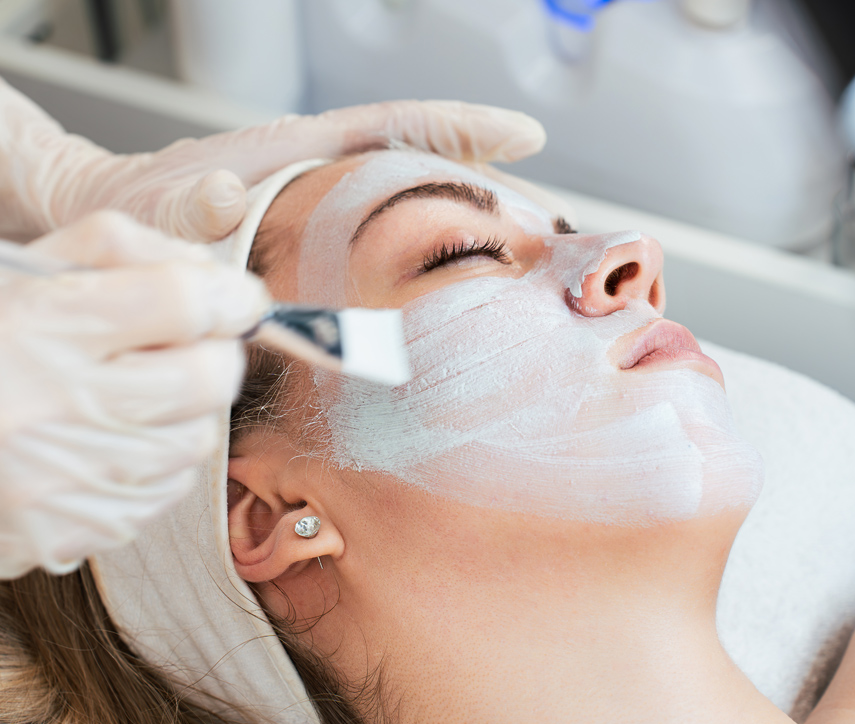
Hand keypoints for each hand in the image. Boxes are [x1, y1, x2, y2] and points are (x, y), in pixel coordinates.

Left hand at [0, 77, 545, 241]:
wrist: (124, 215)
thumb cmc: (145, 207)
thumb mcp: (164, 207)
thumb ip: (194, 203)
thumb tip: (225, 197)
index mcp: (300, 149)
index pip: (398, 125)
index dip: (464, 127)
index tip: (526, 138)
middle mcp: (325, 170)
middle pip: (425, 160)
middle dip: (490, 183)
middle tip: (548, 222)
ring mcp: (328, 202)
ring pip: (415, 199)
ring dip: (470, 220)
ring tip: (524, 257)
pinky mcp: (322, 234)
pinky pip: (389, 237)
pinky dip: (428, 252)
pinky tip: (455, 286)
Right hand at [0, 212, 266, 576]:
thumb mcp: (18, 271)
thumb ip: (117, 251)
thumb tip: (213, 278)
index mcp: (36, 325)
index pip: (178, 301)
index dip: (228, 295)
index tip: (239, 299)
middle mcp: (49, 406)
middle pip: (207, 378)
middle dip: (219, 355)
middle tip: (199, 345)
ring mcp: (59, 480)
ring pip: (196, 441)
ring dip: (190, 412)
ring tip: (142, 395)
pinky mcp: (65, 531)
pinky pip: (163, 494)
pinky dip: (159, 462)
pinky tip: (116, 441)